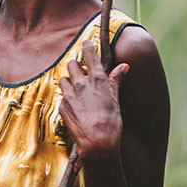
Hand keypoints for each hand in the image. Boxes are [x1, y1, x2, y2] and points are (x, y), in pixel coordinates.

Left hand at [58, 39, 129, 160]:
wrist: (97, 143)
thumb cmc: (111, 122)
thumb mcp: (116, 99)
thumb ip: (115, 81)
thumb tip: (124, 66)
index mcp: (97, 80)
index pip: (89, 54)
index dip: (87, 47)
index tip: (86, 43)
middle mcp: (81, 83)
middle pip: (71, 64)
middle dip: (76, 67)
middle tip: (82, 74)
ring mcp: (69, 94)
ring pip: (64, 79)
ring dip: (69, 81)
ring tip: (78, 91)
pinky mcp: (62, 105)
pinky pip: (63, 96)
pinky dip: (68, 98)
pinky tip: (76, 107)